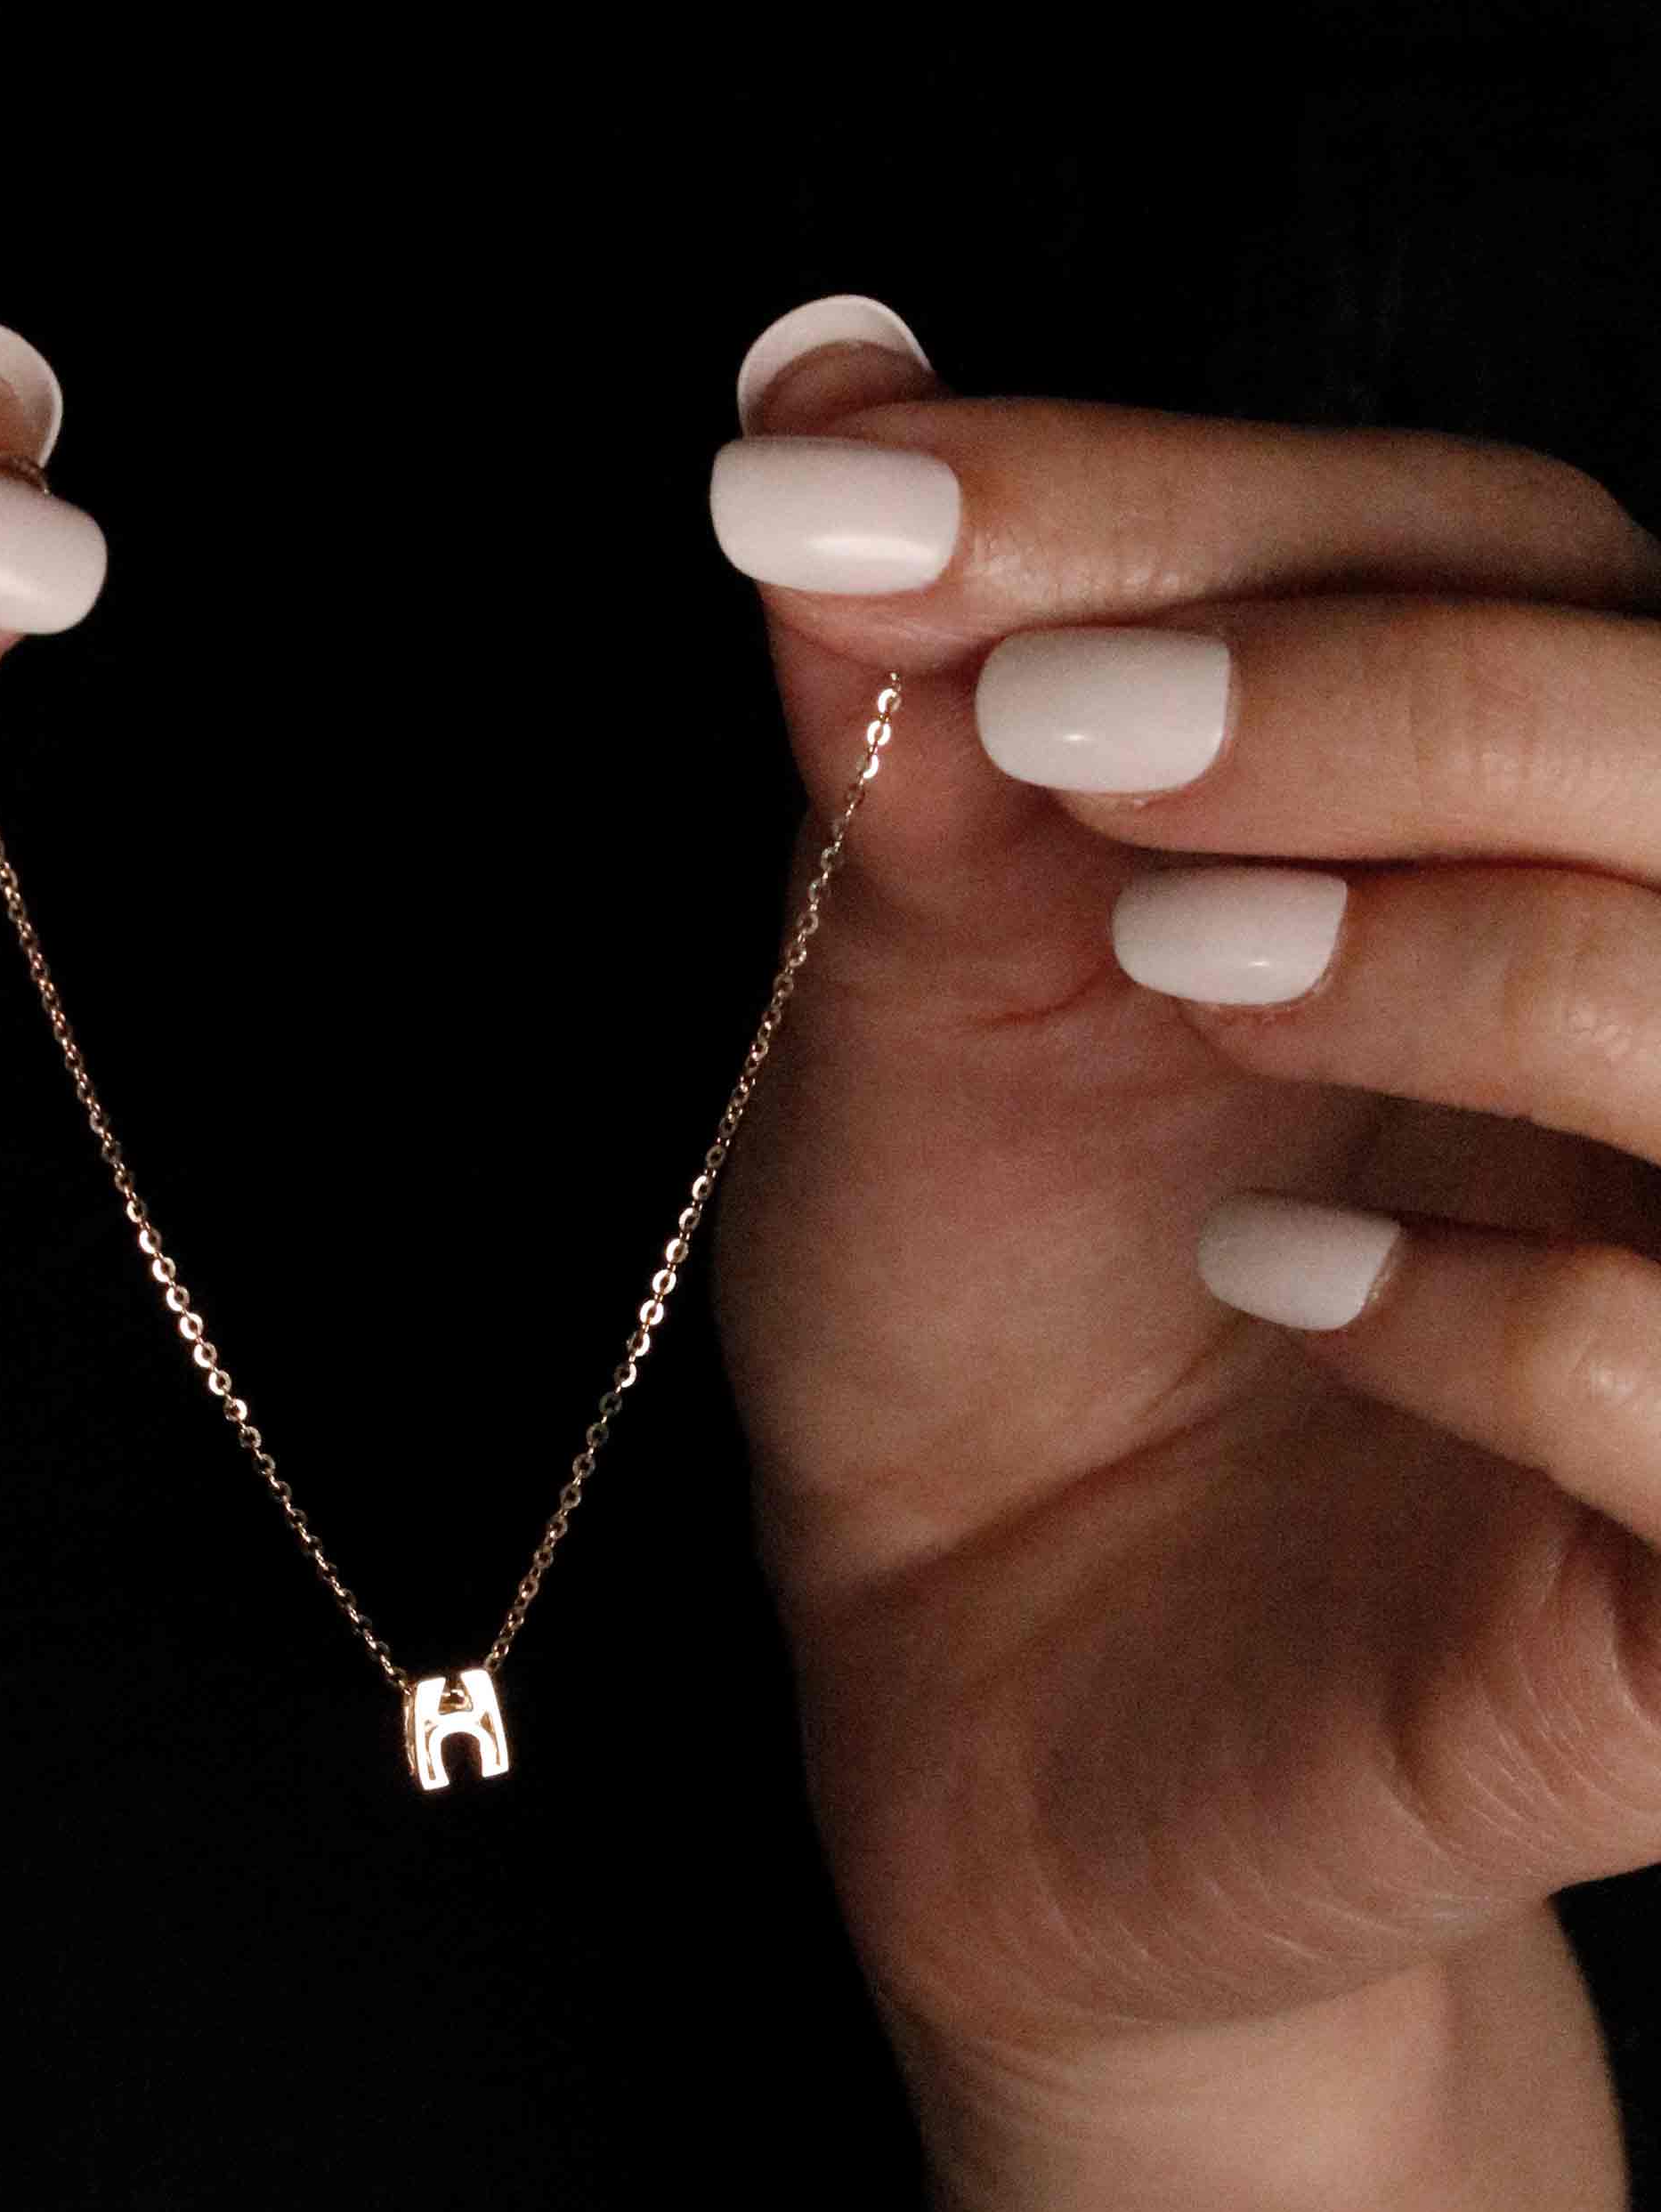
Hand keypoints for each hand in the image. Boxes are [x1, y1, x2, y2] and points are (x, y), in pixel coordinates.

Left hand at [709, 305, 1660, 2088]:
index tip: (848, 498)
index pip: (1500, 562)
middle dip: (1379, 692)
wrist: (974, 1699)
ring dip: (1459, 943)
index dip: (1199, 510)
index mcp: (1528, 845)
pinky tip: (1280, 1285)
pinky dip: (1510, 1315)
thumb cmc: (988, 1329)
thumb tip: (820, 375)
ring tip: (1165, 963)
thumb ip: (935, 725)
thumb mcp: (937, 1004)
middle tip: (1047, 726)